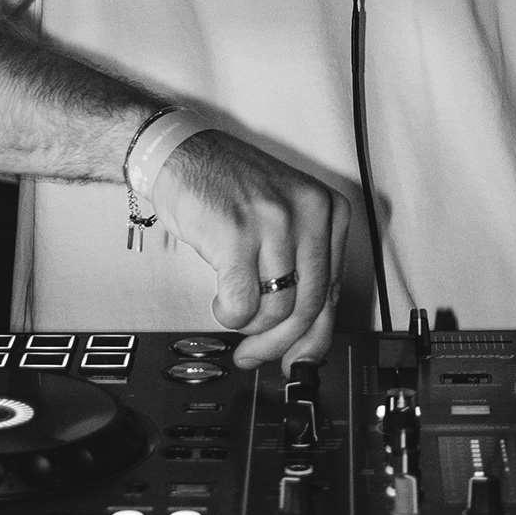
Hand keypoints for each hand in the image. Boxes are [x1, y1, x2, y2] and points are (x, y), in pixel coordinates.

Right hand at [156, 129, 348, 371]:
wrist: (181, 155)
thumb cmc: (228, 189)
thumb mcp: (283, 219)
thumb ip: (301, 270)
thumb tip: (305, 338)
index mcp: (329, 211)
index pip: (334, 293)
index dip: (313, 337)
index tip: (297, 359)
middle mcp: (309, 213)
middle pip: (309, 306)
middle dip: (280, 344)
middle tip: (255, 355)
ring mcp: (274, 221)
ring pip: (277, 310)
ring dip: (250, 327)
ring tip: (234, 315)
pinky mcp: (237, 233)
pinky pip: (242, 303)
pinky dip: (230, 315)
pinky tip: (221, 303)